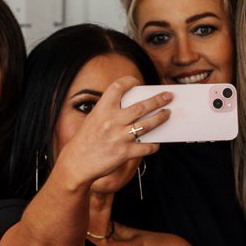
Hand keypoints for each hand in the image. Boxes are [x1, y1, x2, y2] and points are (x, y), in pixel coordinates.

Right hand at [53, 76, 170, 188]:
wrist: (77, 163)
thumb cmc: (85, 141)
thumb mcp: (94, 119)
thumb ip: (110, 112)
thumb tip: (133, 108)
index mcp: (102, 109)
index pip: (118, 87)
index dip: (130, 81)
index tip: (137, 82)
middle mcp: (112, 120)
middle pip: (141, 106)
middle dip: (158, 99)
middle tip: (168, 96)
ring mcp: (119, 136)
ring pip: (148, 124)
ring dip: (161, 118)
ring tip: (167, 113)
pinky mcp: (125, 152)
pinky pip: (146, 147)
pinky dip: (154, 145)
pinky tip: (156, 143)